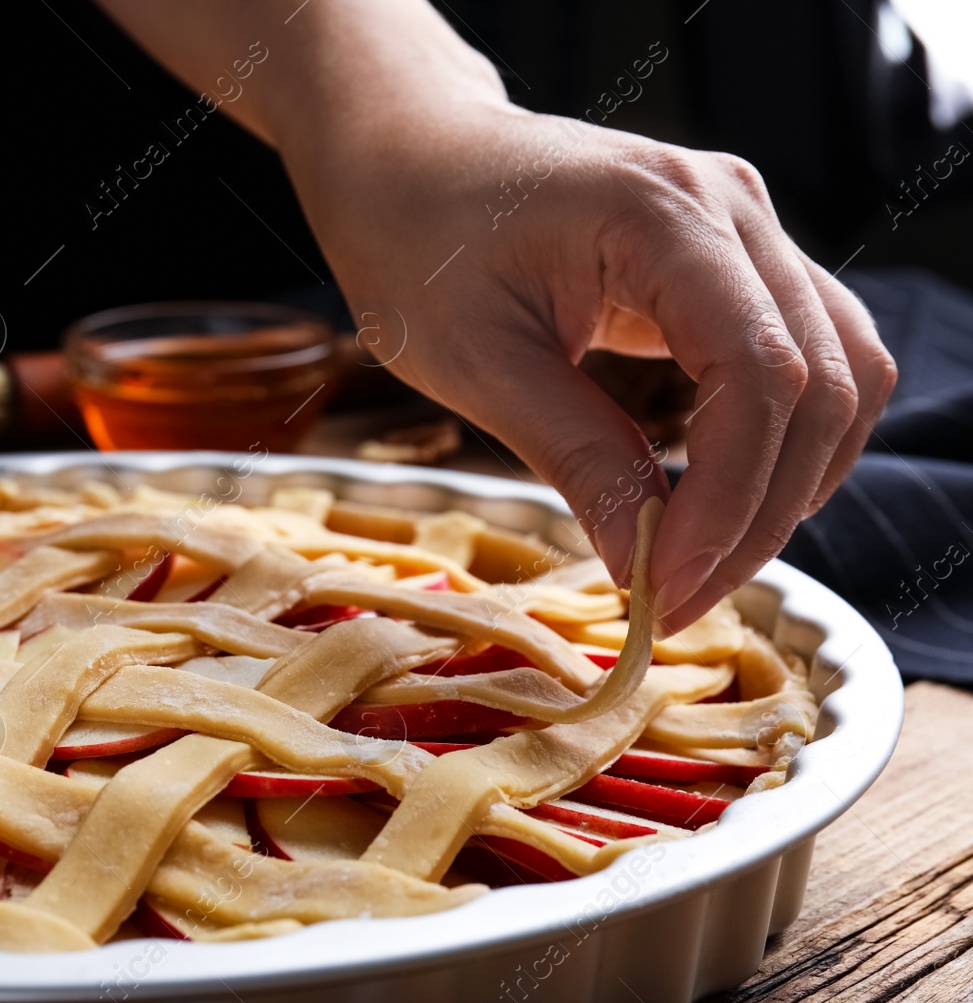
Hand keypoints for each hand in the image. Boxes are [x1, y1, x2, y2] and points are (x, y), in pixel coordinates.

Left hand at [94, 0, 895, 629]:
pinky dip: (780, 439)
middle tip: (679, 599)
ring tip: (699, 563)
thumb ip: (575, 454)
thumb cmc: (417, 243)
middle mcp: (729, 207)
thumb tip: (645, 564)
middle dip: (760, 512)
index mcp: (660, 214)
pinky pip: (806, 355)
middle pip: (817, 382)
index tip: (667, 585)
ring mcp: (742, 225)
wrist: (407, 160)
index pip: (757, 372)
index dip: (727, 497)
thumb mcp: (477, 362)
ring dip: (786, 483)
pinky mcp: (733, 256)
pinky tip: (720, 500)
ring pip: (837, 372)